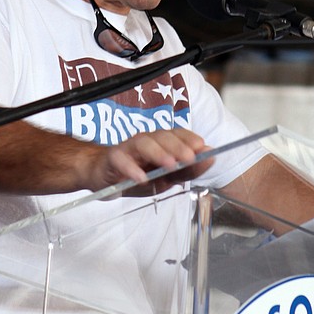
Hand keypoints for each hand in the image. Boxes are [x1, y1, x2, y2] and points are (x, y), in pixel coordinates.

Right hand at [89, 128, 212, 194]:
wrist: (102, 176)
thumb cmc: (137, 174)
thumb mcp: (165, 178)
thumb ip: (188, 170)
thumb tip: (211, 158)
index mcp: (160, 143)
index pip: (176, 134)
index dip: (189, 138)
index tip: (203, 146)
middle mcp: (145, 141)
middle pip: (162, 137)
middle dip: (178, 146)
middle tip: (190, 157)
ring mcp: (128, 148)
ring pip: (143, 143)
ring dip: (158, 153)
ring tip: (170, 166)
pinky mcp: (113, 158)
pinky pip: (121, 160)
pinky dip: (132, 168)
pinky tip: (141, 178)